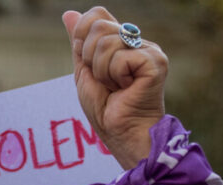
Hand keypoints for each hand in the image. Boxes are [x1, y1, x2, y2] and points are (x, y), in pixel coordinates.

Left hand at [63, 7, 168, 168]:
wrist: (120, 132)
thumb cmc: (105, 108)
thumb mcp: (84, 71)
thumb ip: (79, 43)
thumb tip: (68, 13)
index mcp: (122, 41)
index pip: (96, 15)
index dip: (82, 35)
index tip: (88, 63)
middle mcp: (137, 41)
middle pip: (98, 26)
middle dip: (90, 59)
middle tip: (105, 80)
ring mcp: (149, 50)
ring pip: (106, 42)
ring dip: (101, 71)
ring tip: (115, 86)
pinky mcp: (154, 61)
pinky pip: (119, 58)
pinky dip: (113, 76)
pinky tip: (126, 88)